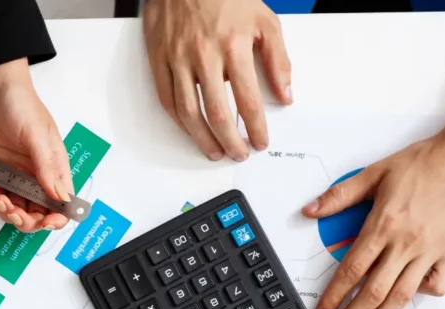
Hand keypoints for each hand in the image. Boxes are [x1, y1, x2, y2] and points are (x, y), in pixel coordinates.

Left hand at [0, 58, 71, 232]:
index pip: (62, 202)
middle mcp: (37, 173)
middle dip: (28, 220)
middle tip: (15, 213)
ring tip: (0, 203)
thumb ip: (46, 166)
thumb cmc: (20, 101)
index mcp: (54, 166)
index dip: (56, 218)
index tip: (43, 222)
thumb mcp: (36, 133)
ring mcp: (16, 173)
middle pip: (38, 211)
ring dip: (10, 214)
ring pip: (18, 208)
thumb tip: (60, 196)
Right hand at [143, 0, 291, 161]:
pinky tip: (190, 130)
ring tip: (214, 151)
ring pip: (188, 112)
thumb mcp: (264, 20)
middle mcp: (204, 55)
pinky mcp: (159, 59)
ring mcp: (178, 59)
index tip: (260, 141)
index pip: (247, 99)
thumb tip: (285, 93)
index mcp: (233, 46)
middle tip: (238, 153)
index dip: (255, 127)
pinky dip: (179, 121)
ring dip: (203, 139)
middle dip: (230, 141)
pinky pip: (167, 99)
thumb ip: (277, 59)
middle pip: (217, 113)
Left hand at [307, 61, 444, 308]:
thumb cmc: (426, 162)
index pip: (351, 270)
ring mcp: (430, 252)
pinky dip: (422, 295)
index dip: (333, 296)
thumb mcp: (376, 172)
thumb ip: (341, 195)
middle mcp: (406, 244)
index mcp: (383, 225)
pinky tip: (407, 298)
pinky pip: (436, 284)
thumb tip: (311, 210)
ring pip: (400, 297)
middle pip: (372, 293)